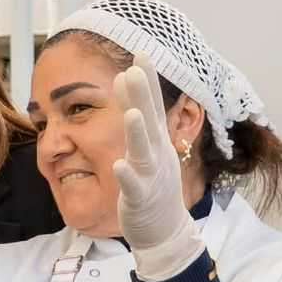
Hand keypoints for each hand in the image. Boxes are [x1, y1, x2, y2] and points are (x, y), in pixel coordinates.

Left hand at [113, 52, 201, 280]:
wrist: (164, 229)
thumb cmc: (152, 184)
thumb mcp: (146, 145)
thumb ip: (135, 112)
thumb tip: (122, 76)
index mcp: (154, 140)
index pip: (149, 105)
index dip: (146, 80)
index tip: (140, 53)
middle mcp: (155, 154)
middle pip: (149, 121)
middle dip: (143, 96)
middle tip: (134, 70)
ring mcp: (149, 176)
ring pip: (143, 152)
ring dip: (137, 132)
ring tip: (131, 113)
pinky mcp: (139, 199)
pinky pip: (133, 187)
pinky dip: (127, 175)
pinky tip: (118, 165)